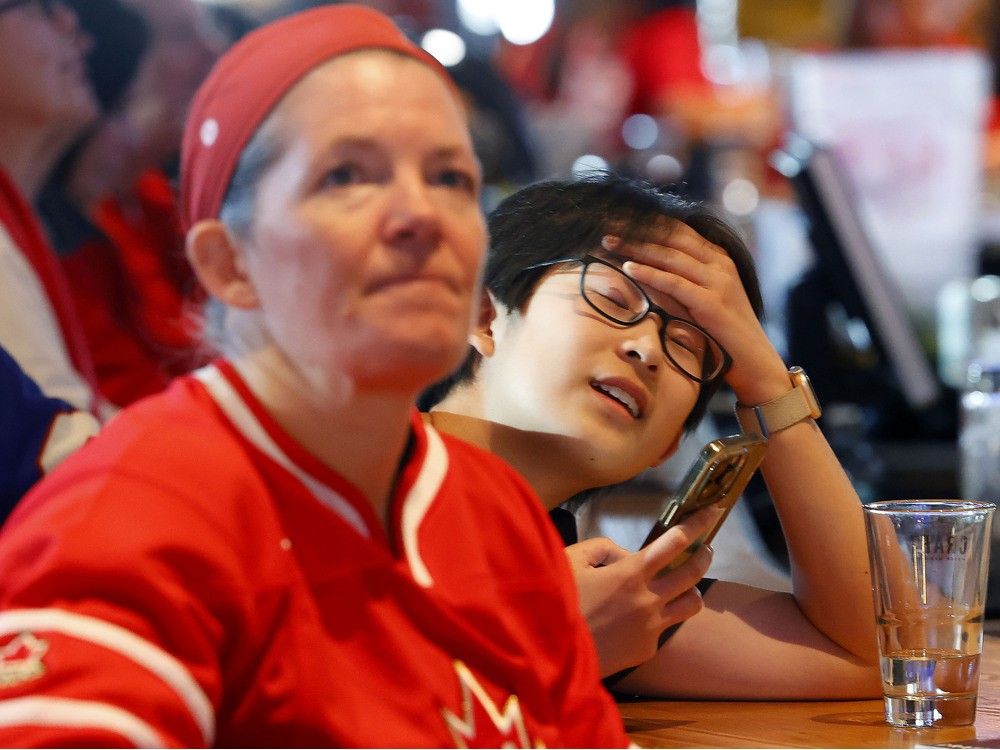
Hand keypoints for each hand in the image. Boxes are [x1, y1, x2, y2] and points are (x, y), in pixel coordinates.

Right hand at [564, 505, 719, 676]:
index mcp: (631, 573)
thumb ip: (603, 548)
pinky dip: (657, 618)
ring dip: (692, 590)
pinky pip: (662, 628)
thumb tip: (627, 556)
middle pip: (693, 573)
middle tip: (705, 550)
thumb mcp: (573, 560)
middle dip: (704, 556)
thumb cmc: (558, 600)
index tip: (712, 512)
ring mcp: (651, 627)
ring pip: (691, 605)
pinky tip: (637, 619)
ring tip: (684, 585)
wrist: (552, 651)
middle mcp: (649, 599)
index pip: (675, 542)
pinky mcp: (647, 649)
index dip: (697, 524)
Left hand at [606, 229, 789, 404]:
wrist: (754, 361)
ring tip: (609, 243)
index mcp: (718, 258)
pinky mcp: (712, 302)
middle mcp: (720, 263)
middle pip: (672, 238)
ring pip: (671, 257)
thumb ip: (679, 282)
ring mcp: (718, 281)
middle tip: (606, 226)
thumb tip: (639, 269)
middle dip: (637, 230)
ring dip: (636, 247)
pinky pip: (675, 283)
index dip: (648, 223)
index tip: (619, 220)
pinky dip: (650, 274)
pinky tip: (628, 268)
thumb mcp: (701, 299)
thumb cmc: (722, 334)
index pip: (678, 231)